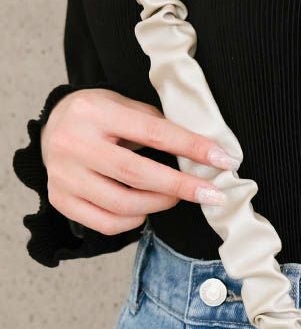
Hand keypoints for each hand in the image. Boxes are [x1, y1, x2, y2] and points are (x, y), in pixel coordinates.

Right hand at [39, 87, 237, 235]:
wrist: (50, 126)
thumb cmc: (97, 117)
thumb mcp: (121, 105)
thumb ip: (155, 124)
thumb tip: (202, 151)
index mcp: (92, 111)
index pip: (152, 133)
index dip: (191, 148)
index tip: (222, 160)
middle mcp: (72, 143)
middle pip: (137, 175)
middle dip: (181, 187)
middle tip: (211, 194)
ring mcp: (63, 175)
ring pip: (123, 204)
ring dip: (159, 204)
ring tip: (174, 197)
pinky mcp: (61, 199)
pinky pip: (107, 224)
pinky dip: (133, 221)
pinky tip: (143, 211)